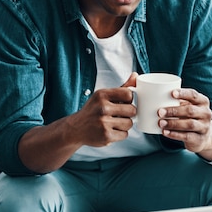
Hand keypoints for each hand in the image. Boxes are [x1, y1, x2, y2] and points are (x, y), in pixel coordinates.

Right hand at [18, 73, 137, 173]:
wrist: (75, 129)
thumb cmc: (93, 110)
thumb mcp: (103, 96)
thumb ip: (121, 87)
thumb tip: (136, 75)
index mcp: (102, 95)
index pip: (129, 94)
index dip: (129, 100)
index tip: (124, 103)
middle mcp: (102, 108)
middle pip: (132, 110)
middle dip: (128, 113)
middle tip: (119, 114)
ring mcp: (104, 123)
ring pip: (130, 123)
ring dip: (125, 124)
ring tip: (114, 123)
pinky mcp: (106, 136)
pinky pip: (125, 134)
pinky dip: (120, 134)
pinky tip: (111, 131)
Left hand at [157, 88, 211, 159]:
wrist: (203, 137)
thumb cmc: (190, 117)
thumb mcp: (187, 107)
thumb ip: (177, 101)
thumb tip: (156, 97)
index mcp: (203, 101)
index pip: (193, 95)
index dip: (183, 93)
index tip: (172, 93)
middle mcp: (206, 113)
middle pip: (190, 110)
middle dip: (174, 111)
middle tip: (160, 112)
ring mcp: (204, 127)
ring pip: (189, 124)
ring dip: (173, 123)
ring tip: (160, 123)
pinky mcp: (199, 139)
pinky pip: (187, 136)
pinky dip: (174, 134)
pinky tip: (165, 132)